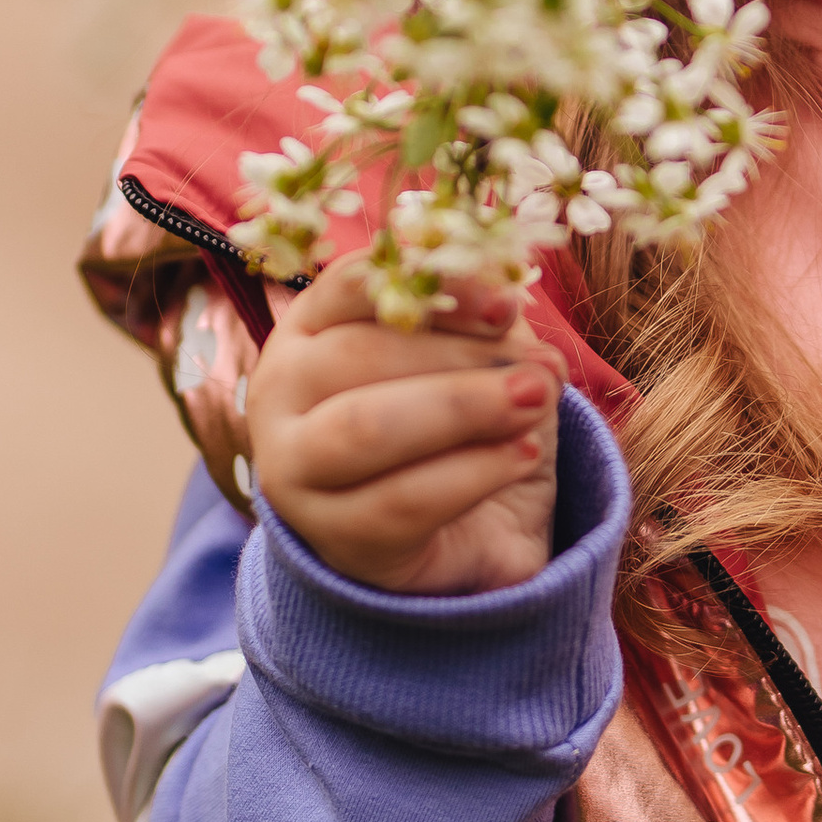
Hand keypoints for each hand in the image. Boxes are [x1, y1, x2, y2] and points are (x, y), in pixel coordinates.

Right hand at [244, 254, 561, 592]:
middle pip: (358, 355)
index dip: (432, 289)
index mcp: (309, 324)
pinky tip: (523, 456)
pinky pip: (401, 501)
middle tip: (540, 368)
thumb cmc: (451, 419)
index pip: (353, 286)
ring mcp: (292, 468)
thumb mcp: (469, 357)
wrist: (450, 527)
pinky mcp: (332, 535)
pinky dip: (474, 473)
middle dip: (459, 357)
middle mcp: (281, 390)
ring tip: (535, 403)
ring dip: (464, 409)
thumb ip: (482, 326)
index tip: (507, 305)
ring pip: (367, 427)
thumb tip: (509, 310)